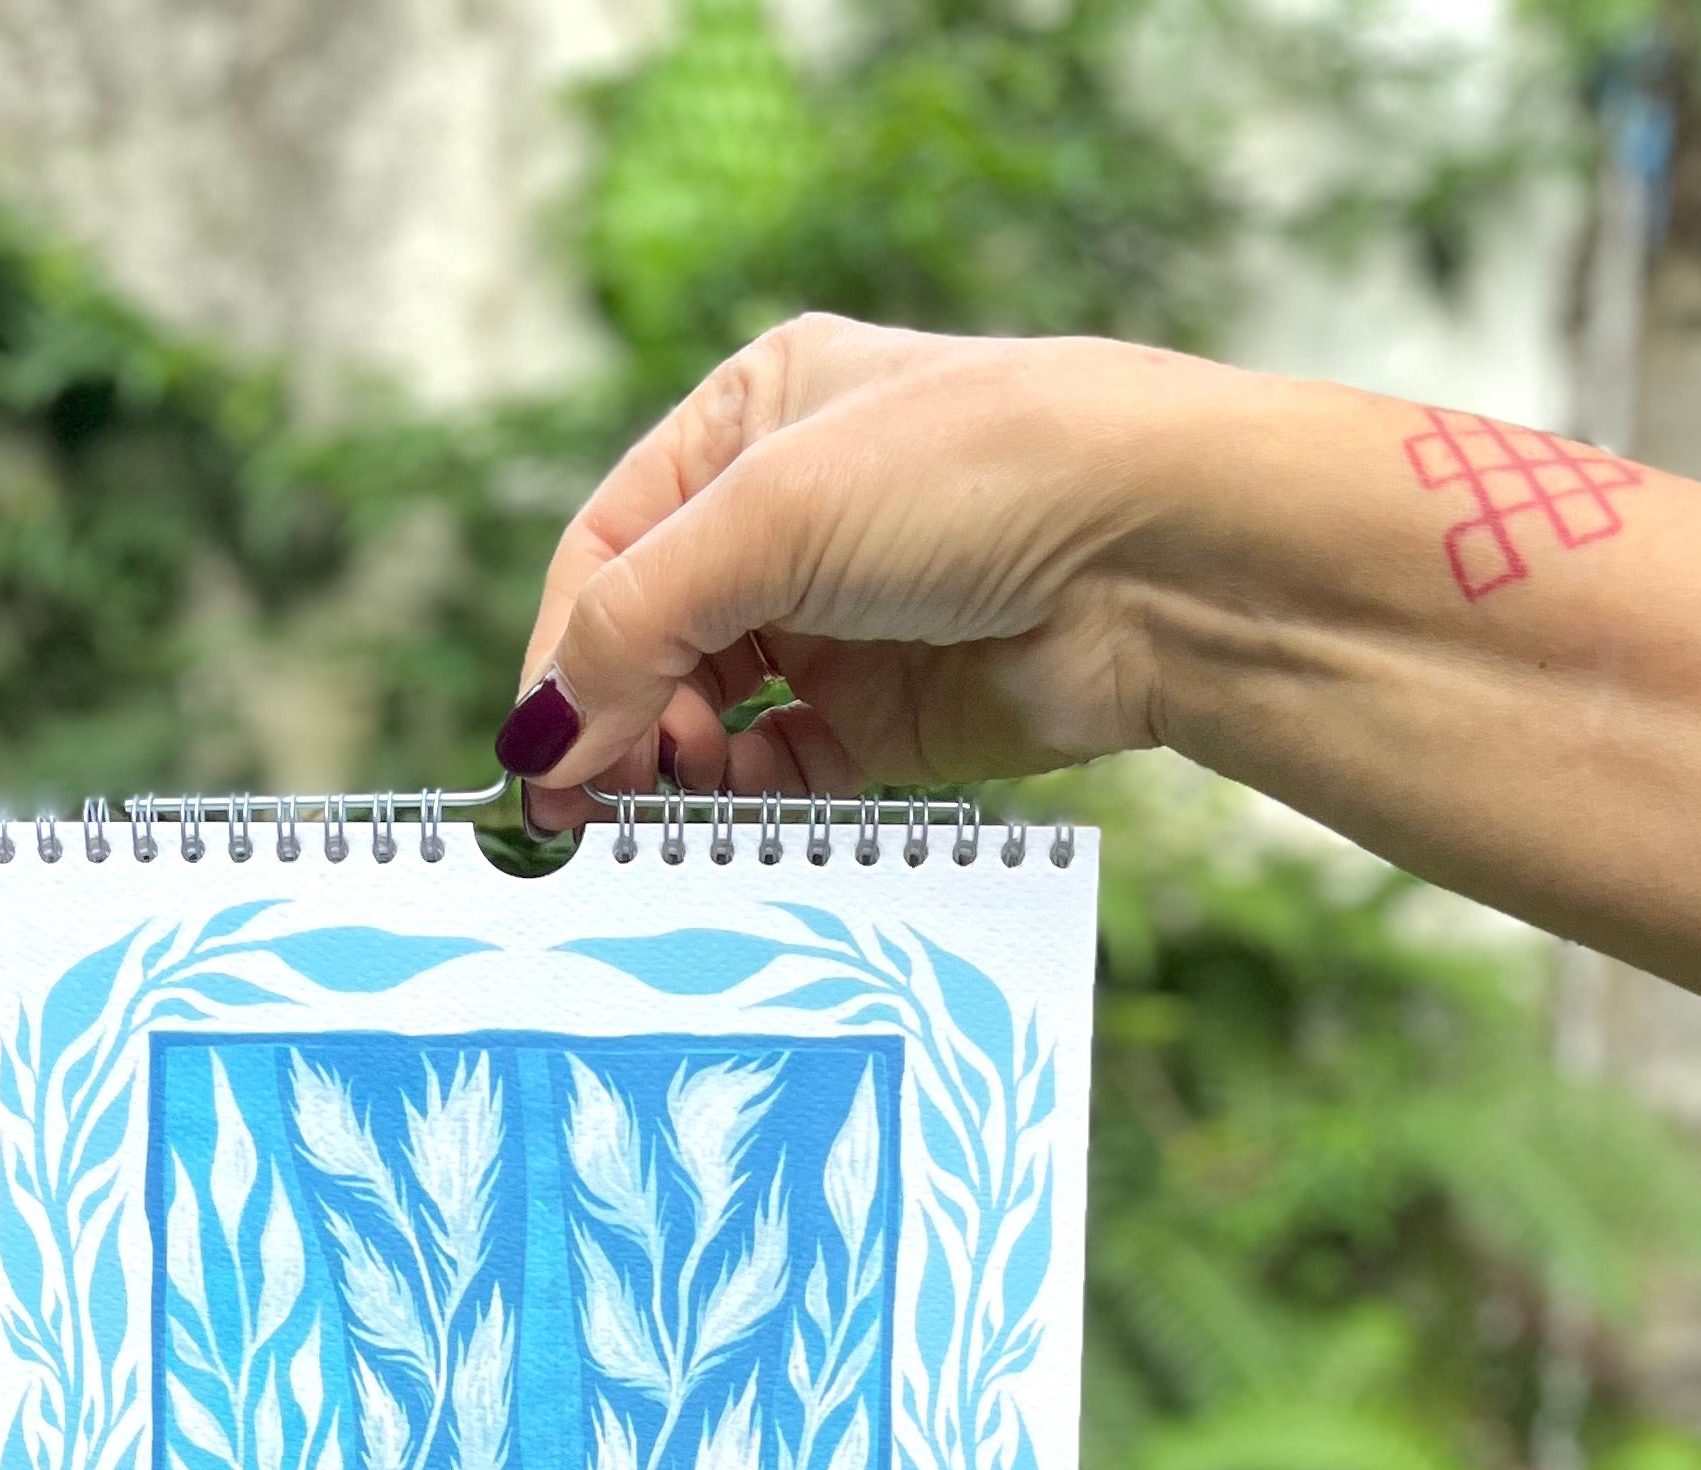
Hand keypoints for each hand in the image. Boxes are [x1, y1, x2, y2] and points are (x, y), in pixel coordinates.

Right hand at [496, 318, 1256, 816]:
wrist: (1161, 559)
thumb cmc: (981, 473)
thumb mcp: (771, 516)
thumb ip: (635, 623)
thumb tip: (541, 732)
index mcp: (753, 419)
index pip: (609, 545)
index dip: (563, 649)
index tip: (540, 748)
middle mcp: (792, 515)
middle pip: (651, 638)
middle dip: (612, 718)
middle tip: (586, 807)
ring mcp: (844, 618)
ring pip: (711, 714)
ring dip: (675, 768)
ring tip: (663, 812)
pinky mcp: (893, 715)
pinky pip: (784, 773)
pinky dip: (747, 803)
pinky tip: (733, 819)